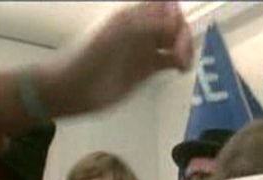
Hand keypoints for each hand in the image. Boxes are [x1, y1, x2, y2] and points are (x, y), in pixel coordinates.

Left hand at [41, 1, 192, 116]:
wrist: (76, 87)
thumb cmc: (93, 58)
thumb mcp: (122, 34)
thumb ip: (150, 23)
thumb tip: (176, 15)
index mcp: (134, 15)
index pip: (165, 6)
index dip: (175, 15)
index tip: (176, 33)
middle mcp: (142, 29)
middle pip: (174, 23)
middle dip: (183, 35)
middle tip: (181, 56)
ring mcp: (145, 49)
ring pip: (175, 41)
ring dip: (185, 49)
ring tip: (183, 64)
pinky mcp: (148, 68)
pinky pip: (172, 60)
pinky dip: (181, 62)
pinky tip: (181, 70)